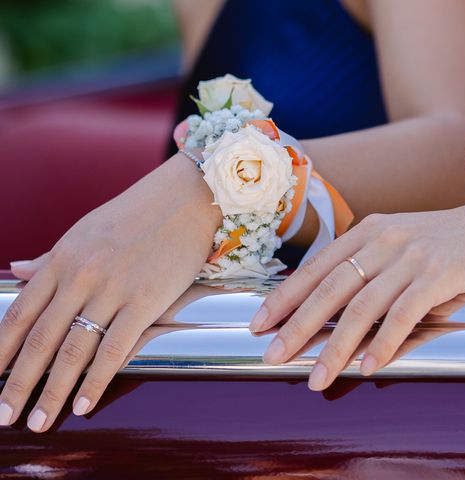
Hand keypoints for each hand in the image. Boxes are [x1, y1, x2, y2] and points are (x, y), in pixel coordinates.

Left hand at [1, 154, 219, 431]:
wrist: (185, 198)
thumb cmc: (137, 214)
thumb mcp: (85, 231)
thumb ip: (50, 258)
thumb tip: (17, 272)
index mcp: (63, 258)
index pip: (20, 313)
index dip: (0, 351)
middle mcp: (80, 275)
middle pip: (40, 339)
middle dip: (18, 383)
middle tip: (4, 416)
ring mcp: (113, 289)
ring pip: (73, 351)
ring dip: (52, 392)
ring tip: (38, 421)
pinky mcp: (146, 301)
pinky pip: (115, 349)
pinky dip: (96, 382)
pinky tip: (83, 405)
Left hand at [250, 188, 464, 390]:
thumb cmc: (447, 239)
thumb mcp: (399, 242)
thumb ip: (367, 265)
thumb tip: (331, 306)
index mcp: (368, 232)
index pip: (315, 268)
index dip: (284, 297)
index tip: (259, 324)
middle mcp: (383, 241)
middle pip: (329, 289)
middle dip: (297, 327)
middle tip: (272, 356)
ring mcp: (411, 257)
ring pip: (362, 307)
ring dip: (336, 347)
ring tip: (316, 378)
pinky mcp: (441, 274)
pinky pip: (404, 314)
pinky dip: (384, 343)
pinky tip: (369, 367)